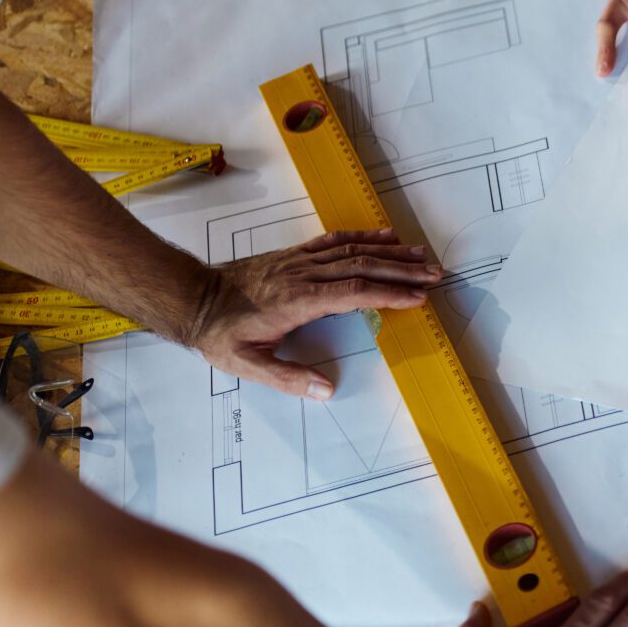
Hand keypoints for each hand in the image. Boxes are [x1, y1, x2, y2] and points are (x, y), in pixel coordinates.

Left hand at [186, 229, 442, 398]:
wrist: (193, 297)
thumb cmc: (219, 334)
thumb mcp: (246, 364)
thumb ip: (286, 377)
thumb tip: (326, 390)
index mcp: (296, 301)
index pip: (351, 293)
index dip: (386, 294)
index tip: (417, 298)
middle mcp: (303, 275)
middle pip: (361, 267)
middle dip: (401, 271)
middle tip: (435, 274)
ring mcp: (300, 261)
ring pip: (352, 251)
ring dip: (390, 253)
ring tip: (421, 256)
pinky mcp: (295, 254)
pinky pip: (334, 241)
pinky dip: (363, 236)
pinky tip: (384, 236)